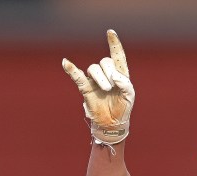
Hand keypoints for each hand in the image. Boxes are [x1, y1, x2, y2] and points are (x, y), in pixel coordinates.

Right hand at [62, 30, 134, 144]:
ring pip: (94, 68)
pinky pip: (77, 76)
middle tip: (113, 87)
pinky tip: (66, 63)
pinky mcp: (85, 88)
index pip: (117, 55)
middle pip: (105, 62)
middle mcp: (106, 74)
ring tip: (107, 90)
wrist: (112, 123)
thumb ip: (126, 84)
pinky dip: (71, 69)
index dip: (114, 44)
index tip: (110, 32)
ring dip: (101, 78)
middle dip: (110, 73)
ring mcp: (95, 80)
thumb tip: (114, 76)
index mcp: (120, 74)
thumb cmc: (122, 107)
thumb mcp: (130, 96)